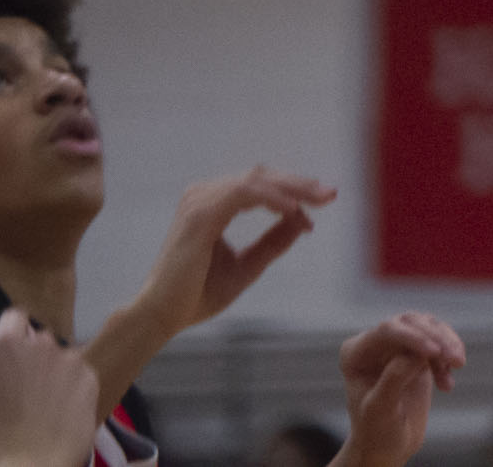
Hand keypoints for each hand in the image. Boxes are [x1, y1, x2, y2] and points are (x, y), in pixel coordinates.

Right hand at [0, 310, 101, 466]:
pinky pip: (77, 373)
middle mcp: (43, 343)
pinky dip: (70, 384)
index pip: (13, 317)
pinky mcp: (91, 377)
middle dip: (29, 354)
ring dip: (50, 369)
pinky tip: (59, 408)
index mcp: (8, 345)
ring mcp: (71, 359)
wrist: (34, 461)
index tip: (6, 352)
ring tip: (41, 401)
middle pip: (37, 338)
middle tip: (20, 386)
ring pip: (58, 356)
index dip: (9, 330)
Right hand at [131, 167, 332, 336]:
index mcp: (211, 204)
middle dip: (300, 183)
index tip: (323, 203)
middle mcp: (203, 196)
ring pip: (256, 180)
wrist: (162, 317)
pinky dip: (272, 198)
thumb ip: (273, 241)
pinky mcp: (199, 215)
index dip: (294, 189)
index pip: (260, 184)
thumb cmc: (198, 294)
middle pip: (261, 175)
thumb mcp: (248, 265)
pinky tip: (293, 210)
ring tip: (320, 200)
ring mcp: (198, 202)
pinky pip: (244, 194)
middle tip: (331, 194)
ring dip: (292, 188)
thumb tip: (303, 220)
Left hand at [328, 312, 464, 466]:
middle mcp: (375, 344)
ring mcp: (397, 346)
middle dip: (437, 338)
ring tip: (458, 365)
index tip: (435, 353)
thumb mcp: (380, 409)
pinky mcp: (417, 352)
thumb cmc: (377, 430)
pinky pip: (439, 340)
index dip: (413, 337)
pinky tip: (447, 384)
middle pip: (412, 323)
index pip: (386, 331)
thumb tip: (415, 354)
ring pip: (429, 326)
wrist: (388, 446)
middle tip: (456, 360)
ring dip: (448, 343)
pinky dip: (449, 357)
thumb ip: (393, 378)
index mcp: (355, 353)